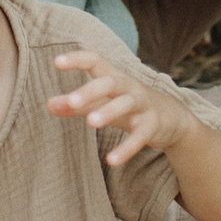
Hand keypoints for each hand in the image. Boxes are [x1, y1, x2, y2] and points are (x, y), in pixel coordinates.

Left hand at [47, 48, 195, 166]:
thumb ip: (76, 105)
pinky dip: (126, 148)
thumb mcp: (102, 102)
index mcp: (113, 77)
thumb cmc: (128, 105)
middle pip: (110, 82)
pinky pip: (140, 136)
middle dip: (91, 91)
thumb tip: (48, 105)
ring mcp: (142, 105)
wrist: (172, 117)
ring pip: (126, 104)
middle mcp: (128, 87)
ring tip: (91, 123)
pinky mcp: (152, 125)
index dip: (77, 60)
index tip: (56, 62)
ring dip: (109, 112)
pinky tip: (112, 160)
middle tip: (71, 102)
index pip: (95, 60)